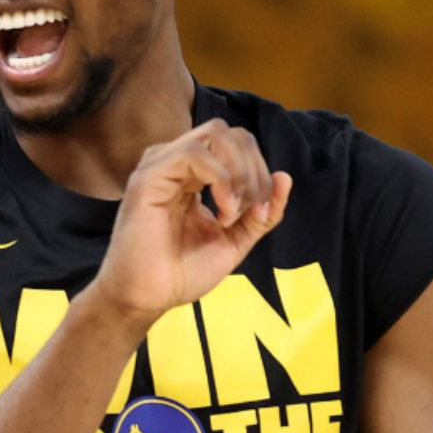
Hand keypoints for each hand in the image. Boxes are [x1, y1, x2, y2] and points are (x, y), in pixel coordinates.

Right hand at [90, 118, 292, 323]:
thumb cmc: (181, 272)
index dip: (260, 172)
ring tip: (232, 213)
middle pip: (233, 133)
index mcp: (194, 173)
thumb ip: (261, 213)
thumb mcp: (235, 240)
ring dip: (240, 174)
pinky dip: (221, 179)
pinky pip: (195, 153)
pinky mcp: (149, 176)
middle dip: (254, 170)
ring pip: (217, 133)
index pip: (239, 145)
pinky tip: (222, 212)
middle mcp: (177, 161)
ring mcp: (161, 164)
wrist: (147, 298)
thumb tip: (285, 177)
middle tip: (248, 212)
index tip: (259, 214)